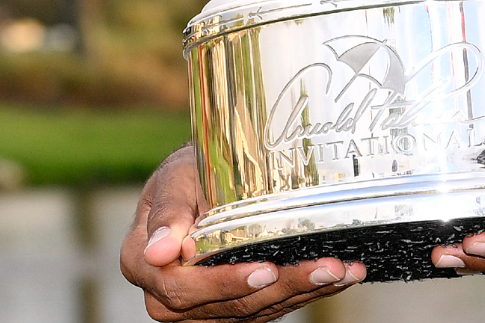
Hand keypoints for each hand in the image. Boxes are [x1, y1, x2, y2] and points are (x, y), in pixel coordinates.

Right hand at [118, 144, 368, 320]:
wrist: (199, 181)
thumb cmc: (185, 175)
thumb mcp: (173, 179)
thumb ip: (168, 213)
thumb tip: (159, 252)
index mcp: (142, 264)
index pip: (183, 287)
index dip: (225, 282)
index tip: (265, 270)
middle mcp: (168, 296)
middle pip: (228, 304)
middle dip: (282, 286)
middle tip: (327, 267)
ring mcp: (202, 306)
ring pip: (255, 309)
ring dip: (304, 289)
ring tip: (342, 269)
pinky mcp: (232, 306)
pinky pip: (269, 305)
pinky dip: (306, 290)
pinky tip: (338, 275)